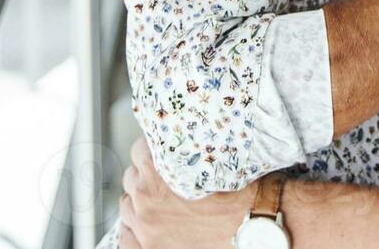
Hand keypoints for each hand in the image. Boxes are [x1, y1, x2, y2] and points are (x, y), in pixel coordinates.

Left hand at [118, 135, 251, 248]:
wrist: (252, 229)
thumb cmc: (240, 197)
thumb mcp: (217, 162)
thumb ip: (191, 152)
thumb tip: (187, 141)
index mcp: (160, 172)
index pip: (139, 151)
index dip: (152, 151)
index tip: (159, 155)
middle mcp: (146, 199)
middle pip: (131, 178)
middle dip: (145, 177)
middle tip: (162, 181)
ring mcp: (145, 227)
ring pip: (126, 206)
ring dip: (139, 202)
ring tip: (157, 204)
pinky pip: (125, 237)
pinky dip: (133, 230)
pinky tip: (146, 226)